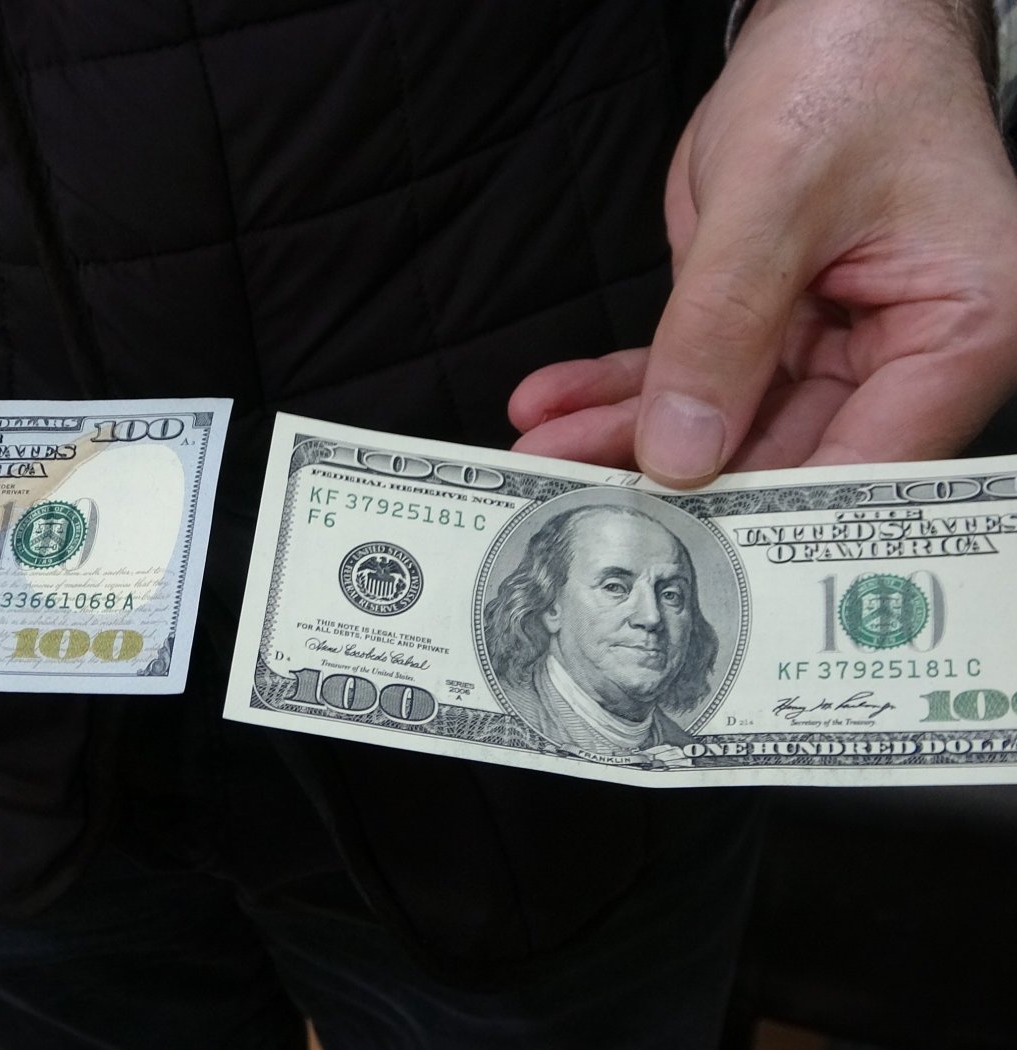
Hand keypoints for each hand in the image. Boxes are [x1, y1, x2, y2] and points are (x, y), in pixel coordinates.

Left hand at [509, 0, 1016, 486]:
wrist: (833, 15)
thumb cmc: (848, 74)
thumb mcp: (777, 195)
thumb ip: (725, 326)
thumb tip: (682, 454)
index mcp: (960, 331)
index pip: (867, 460)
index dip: (768, 514)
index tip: (676, 549)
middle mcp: (907, 354)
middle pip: (786, 455)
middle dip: (671, 482)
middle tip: (575, 510)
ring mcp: (835, 345)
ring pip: (721, 422)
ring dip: (624, 440)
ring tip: (537, 460)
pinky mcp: (769, 326)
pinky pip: (691, 375)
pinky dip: (622, 390)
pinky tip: (553, 405)